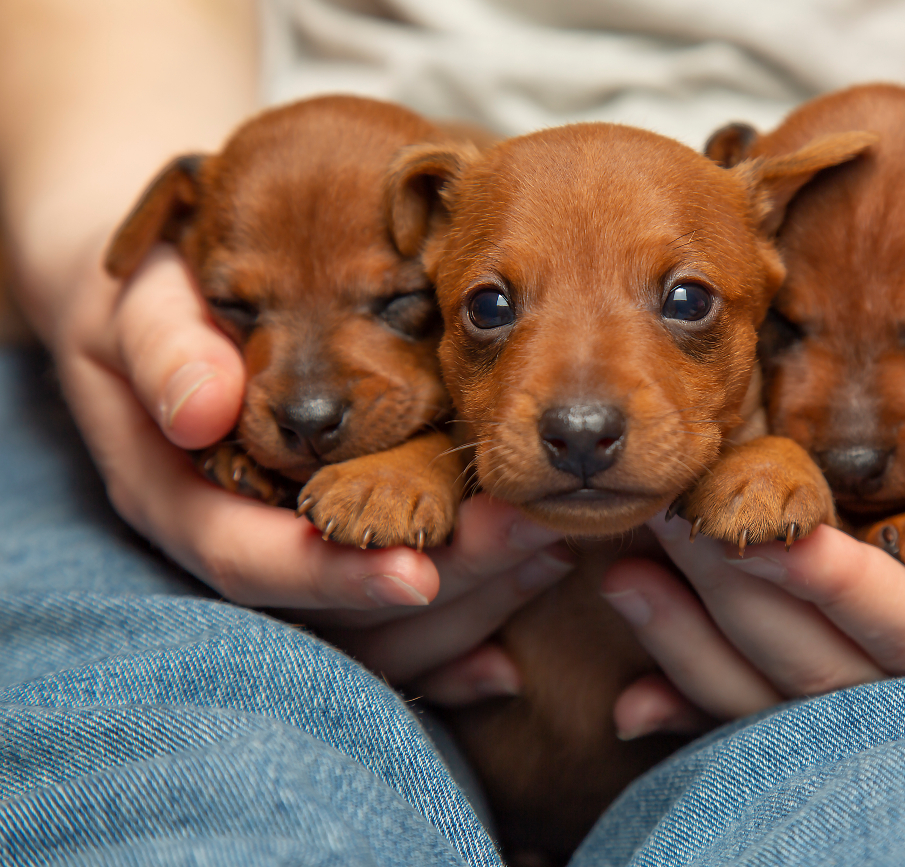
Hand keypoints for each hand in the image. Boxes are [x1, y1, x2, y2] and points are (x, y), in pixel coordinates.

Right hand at [35, 243, 572, 620]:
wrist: (170, 302)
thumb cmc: (159, 296)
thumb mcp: (143, 303)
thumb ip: (167, 348)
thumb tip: (203, 408)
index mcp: (181, 495)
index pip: (253, 562)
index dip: (334, 574)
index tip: (418, 572)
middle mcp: (244, 539)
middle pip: (339, 603)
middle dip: (443, 580)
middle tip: (531, 537)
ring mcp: (294, 552)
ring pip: (379, 623)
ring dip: (470, 599)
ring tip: (553, 552)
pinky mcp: (342, 548)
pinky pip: (399, 621)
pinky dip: (459, 635)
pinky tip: (517, 636)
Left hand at [601, 396, 904, 730]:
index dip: (842, 588)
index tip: (775, 533)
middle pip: (824, 664)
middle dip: (739, 596)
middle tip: (668, 516)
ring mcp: (889, 690)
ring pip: (781, 695)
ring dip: (696, 647)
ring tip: (624, 576)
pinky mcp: (852, 677)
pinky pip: (765, 710)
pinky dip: (696, 708)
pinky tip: (631, 698)